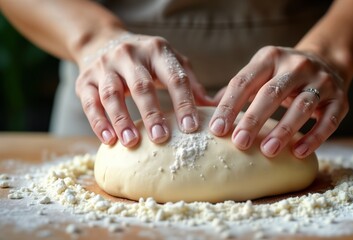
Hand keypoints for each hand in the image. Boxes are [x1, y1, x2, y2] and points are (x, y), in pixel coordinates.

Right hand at [75, 32, 213, 146]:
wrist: (103, 41)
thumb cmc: (146, 60)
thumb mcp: (171, 62)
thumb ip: (191, 83)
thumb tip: (215, 108)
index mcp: (157, 51)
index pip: (174, 77)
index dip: (183, 102)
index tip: (191, 128)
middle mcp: (130, 55)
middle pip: (142, 86)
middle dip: (152, 113)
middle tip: (161, 138)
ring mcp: (105, 66)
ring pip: (112, 93)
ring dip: (121, 119)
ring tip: (131, 142)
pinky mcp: (84, 79)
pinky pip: (89, 102)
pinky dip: (98, 122)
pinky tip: (108, 139)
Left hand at [209, 46, 348, 157]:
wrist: (328, 60)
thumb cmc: (282, 74)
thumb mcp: (260, 72)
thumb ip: (236, 90)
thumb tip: (205, 111)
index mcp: (269, 58)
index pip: (244, 81)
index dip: (229, 106)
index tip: (216, 130)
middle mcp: (295, 65)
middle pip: (271, 93)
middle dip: (253, 119)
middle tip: (239, 143)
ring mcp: (321, 81)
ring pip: (302, 106)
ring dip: (284, 129)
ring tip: (268, 151)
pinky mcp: (340, 99)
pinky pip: (328, 120)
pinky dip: (314, 137)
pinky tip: (298, 152)